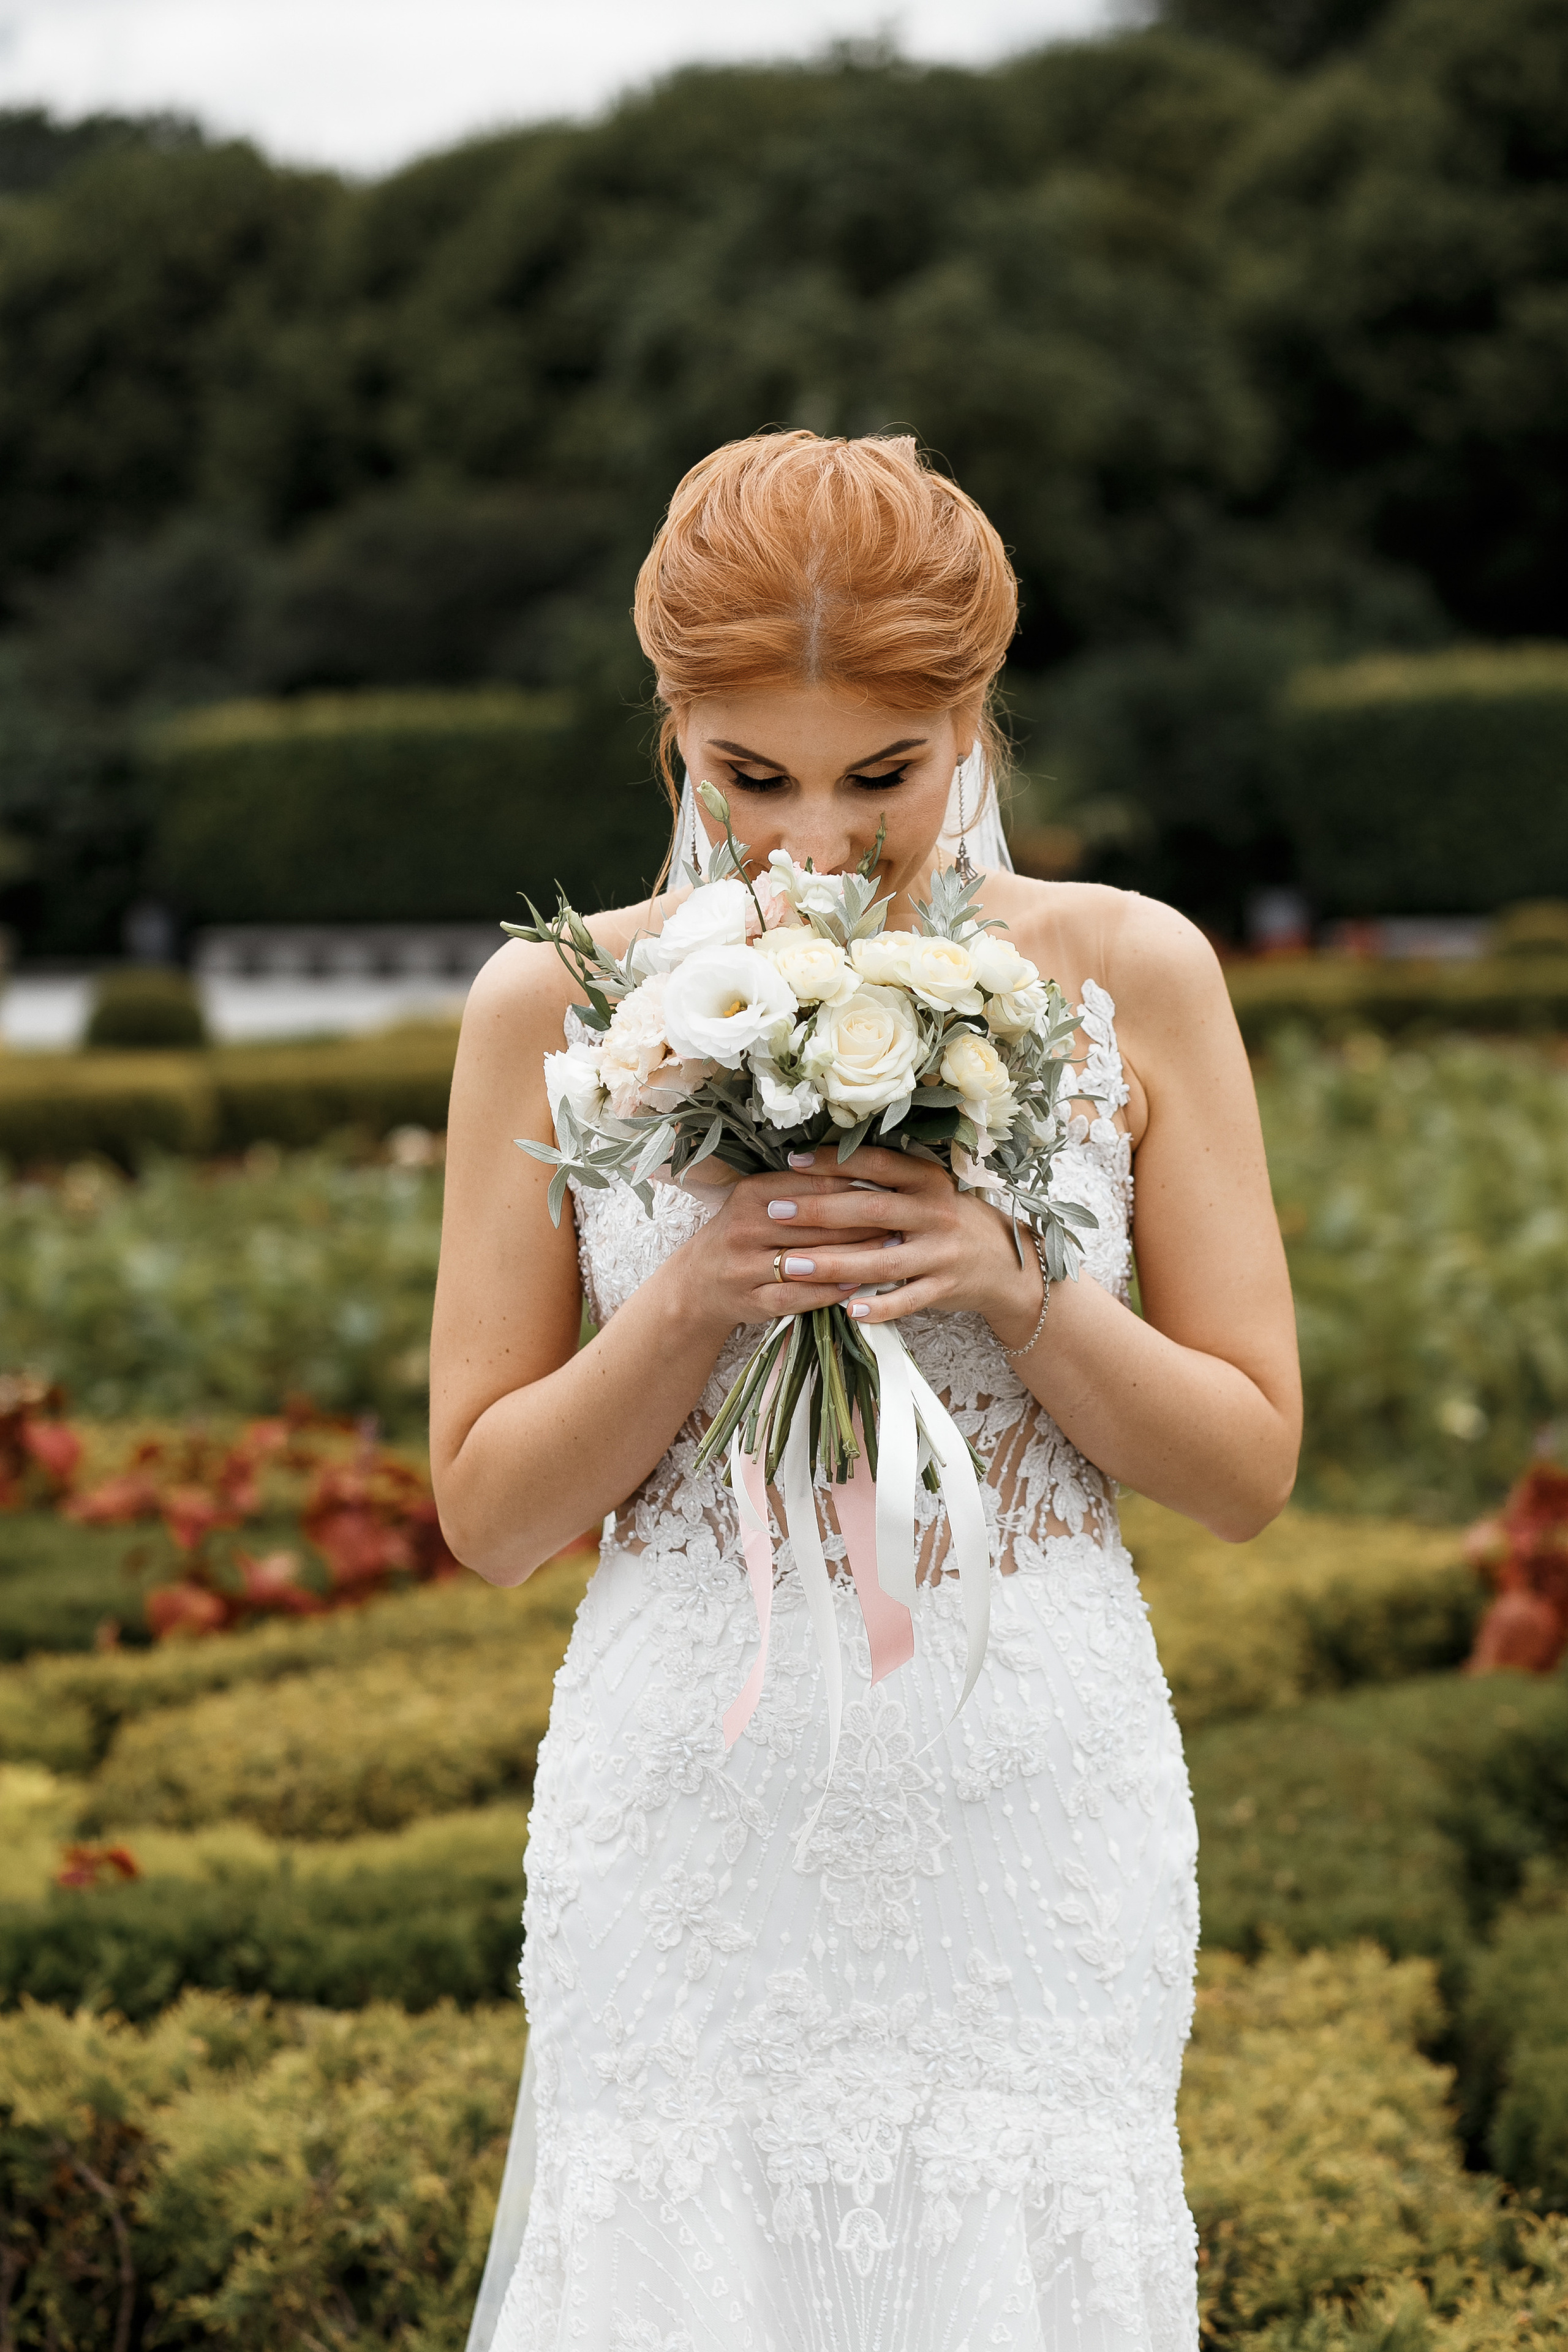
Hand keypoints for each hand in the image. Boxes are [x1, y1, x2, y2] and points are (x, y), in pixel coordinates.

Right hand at [673, 1153, 889, 1334]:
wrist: (698, 1283)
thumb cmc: (742, 1233)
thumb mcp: (761, 1200)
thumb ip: (801, 1187)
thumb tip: (863, 1173)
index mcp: (752, 1193)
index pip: (815, 1186)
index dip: (856, 1188)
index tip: (891, 1189)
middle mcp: (745, 1227)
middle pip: (818, 1224)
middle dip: (864, 1224)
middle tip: (901, 1222)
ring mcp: (746, 1267)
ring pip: (811, 1260)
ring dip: (856, 1257)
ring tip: (891, 1251)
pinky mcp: (752, 1300)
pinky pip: (799, 1297)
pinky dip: (830, 1292)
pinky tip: (857, 1286)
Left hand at [710, 1145, 1044, 1346]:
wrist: (1005, 1263)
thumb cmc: (947, 1221)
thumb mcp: (926, 1192)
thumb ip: (884, 1183)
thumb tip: (820, 1170)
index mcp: (928, 1180)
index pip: (876, 1164)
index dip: (834, 1161)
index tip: (793, 1162)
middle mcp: (936, 1212)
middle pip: (871, 1209)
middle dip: (819, 1211)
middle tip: (775, 1212)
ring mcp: (942, 1253)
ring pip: (882, 1259)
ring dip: (834, 1263)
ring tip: (792, 1266)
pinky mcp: (945, 1288)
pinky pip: (908, 1300)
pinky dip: (879, 1306)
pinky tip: (848, 1309)